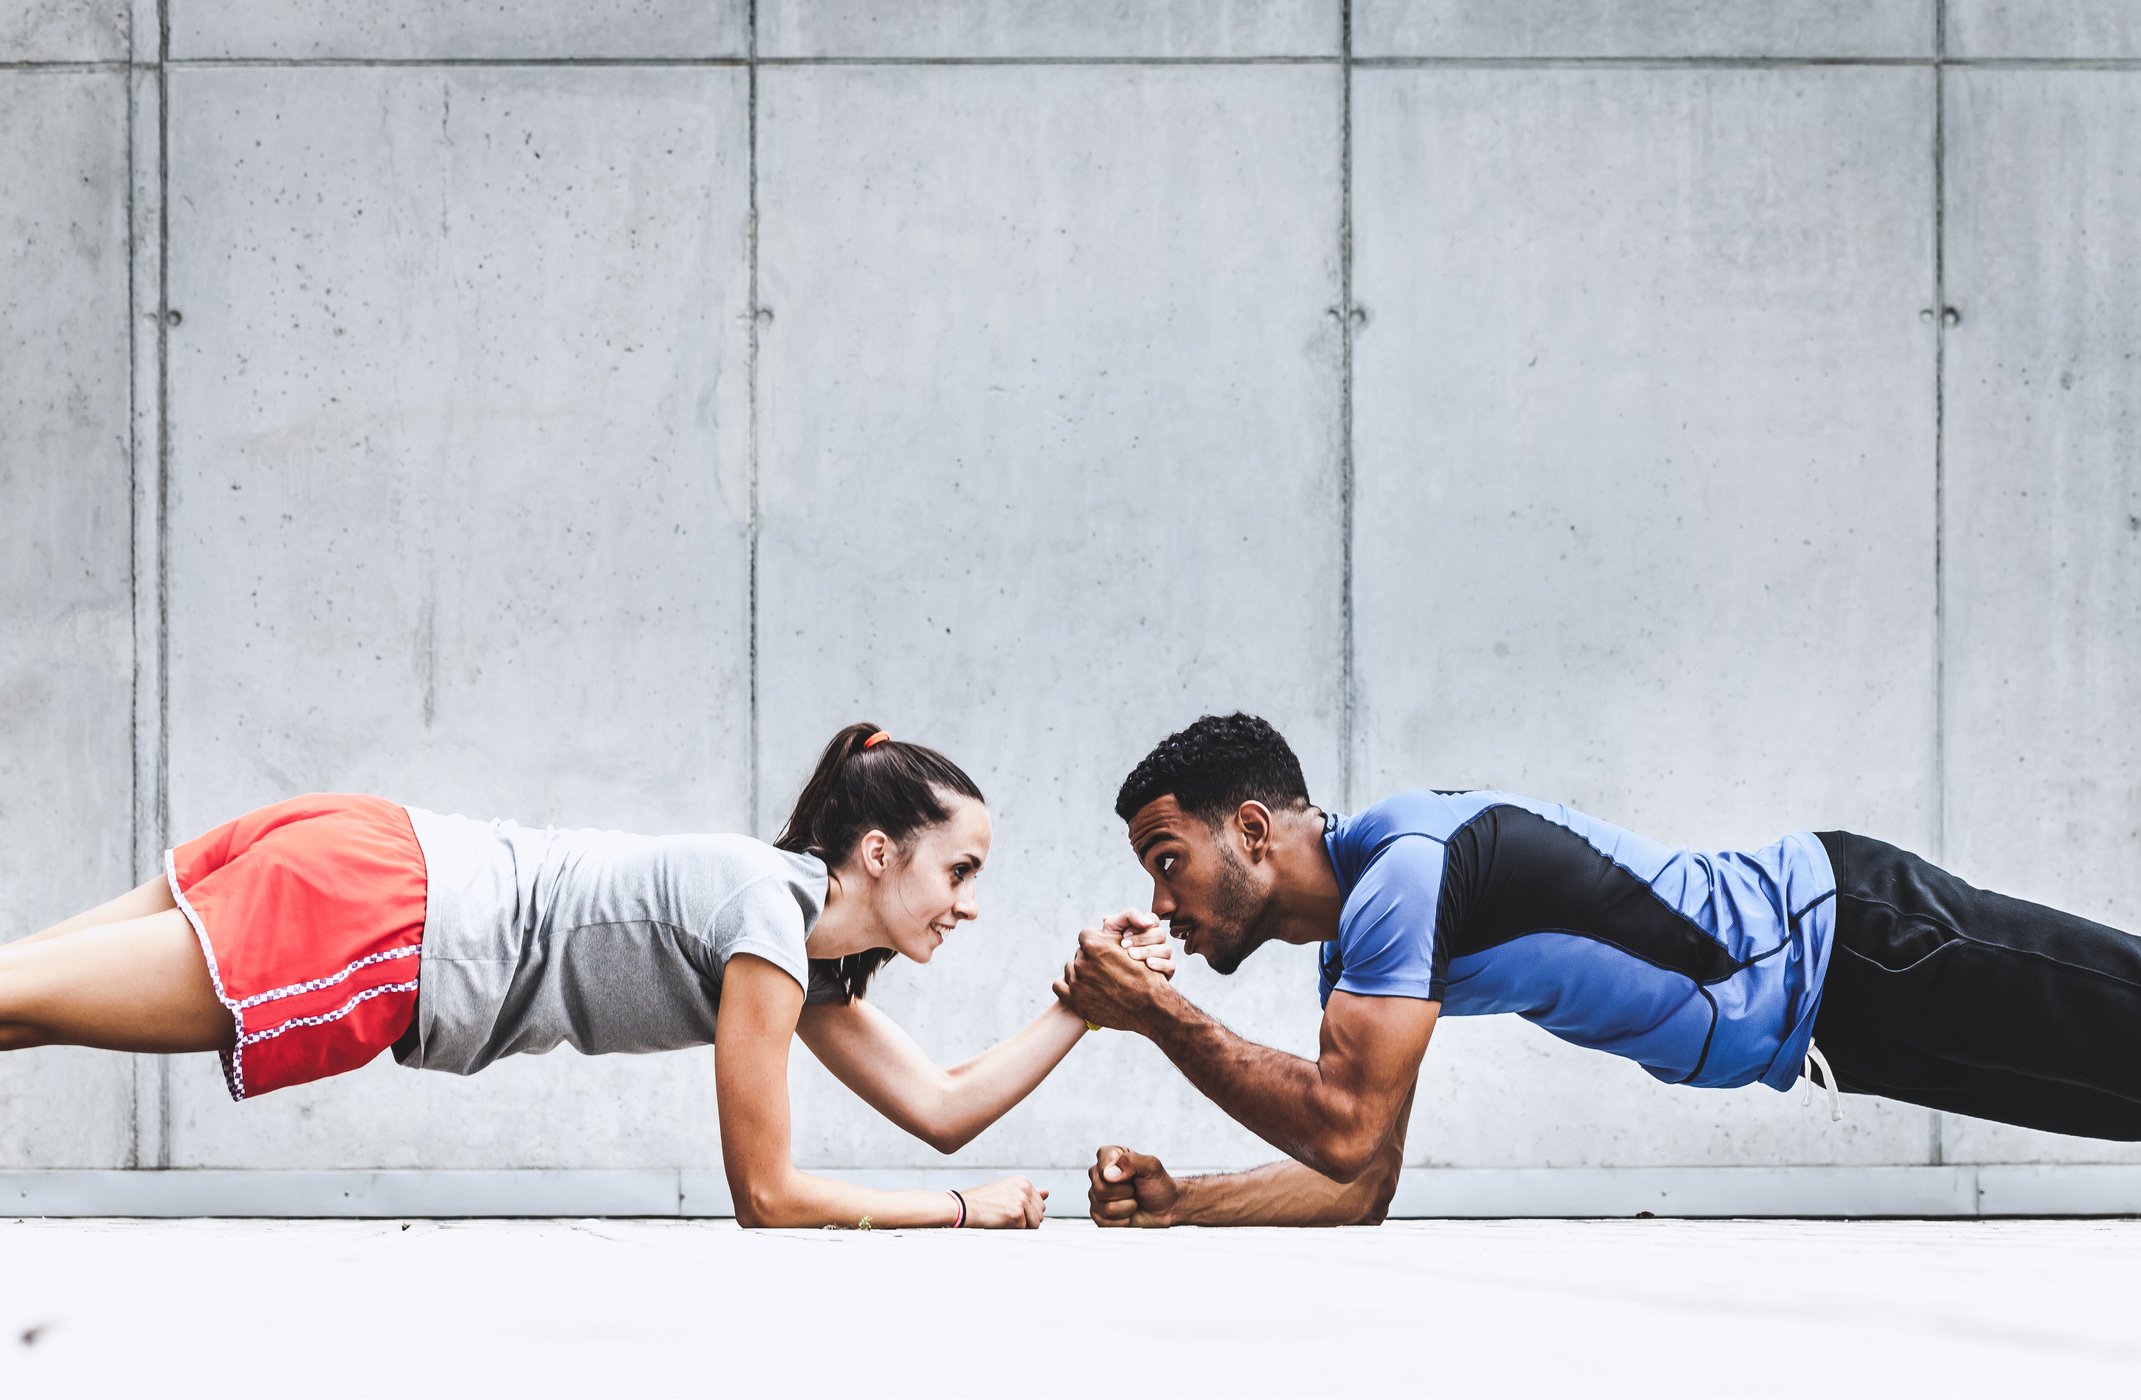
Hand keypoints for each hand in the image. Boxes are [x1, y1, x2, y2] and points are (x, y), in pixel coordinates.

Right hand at [959, 1175, 1048, 1228]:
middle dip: (1027, 1220)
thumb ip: (1029, 1193)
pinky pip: (1024, 1230)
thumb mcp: (1008, 1191)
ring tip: (1004, 1219)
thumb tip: (1047, 1192)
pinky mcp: (1017, 1215)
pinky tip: (1000, 1222)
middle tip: (1006, 1215)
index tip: (1009, 1209)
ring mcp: (1021, 1201)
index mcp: (1023, 1181)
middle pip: (1040, 1214)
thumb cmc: (983, 1200)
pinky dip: (1014, 1231)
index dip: (1026, 1212)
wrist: (964, 1207)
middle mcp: (1025, 1188)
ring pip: (1035, 1224)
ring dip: (1022, 1227)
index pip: (1040, 1204)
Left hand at [1053, 927, 1172, 1031]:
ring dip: (1080, 972)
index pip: (1086, 936)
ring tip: (1097, 981)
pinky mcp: (1073, 1000)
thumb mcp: (1133, 946)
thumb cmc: (1144, 975)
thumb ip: (1114, 932)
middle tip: (1104, 970)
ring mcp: (1077, 982)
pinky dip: (1067, 985)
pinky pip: (1058, 984)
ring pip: (1070, 968)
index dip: (1097, 943)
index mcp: (1094, 944)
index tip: (1105, 952)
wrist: (1149, 1007)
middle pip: (1080, 953)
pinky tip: (1081, 988)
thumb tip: (1104, 919)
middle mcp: (1082, 961)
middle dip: (1090, 959)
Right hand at [1088, 1146, 1179, 1227]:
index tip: (1132, 1175)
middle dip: (1125, 1192)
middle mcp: (1100, 1175)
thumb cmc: (1158, 1185)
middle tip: (1135, 1189)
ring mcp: (1097, 1196)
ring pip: (1104, 1207)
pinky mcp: (1099, 1215)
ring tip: (1133, 1200)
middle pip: (1100, 1188)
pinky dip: (1123, 1220)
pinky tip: (1128, 1212)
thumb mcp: (1151, 1166)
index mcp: (1109, 1157)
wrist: (1166, 1208)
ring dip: (1126, 1207)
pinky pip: (1104, 1222)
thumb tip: (1110, 1173)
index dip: (1119, 1173)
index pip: (1102, 1164)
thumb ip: (1131, 1161)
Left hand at [1104, 908, 1175, 979]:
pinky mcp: (1165, 971)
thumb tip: (1148, 922)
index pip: (1153, 919)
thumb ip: (1130, 915)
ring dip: (1148, 951)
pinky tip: (1148, 964)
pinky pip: (1171, 965)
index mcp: (1146, 928)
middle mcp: (1156, 941)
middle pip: (1160, 934)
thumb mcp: (1113, 925)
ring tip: (1132, 956)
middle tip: (1125, 946)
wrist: (1102, 970)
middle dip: (1142, 939)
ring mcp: (1162, 956)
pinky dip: (1160, 964)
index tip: (1124, 934)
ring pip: (1166, 949)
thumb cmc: (1108, 945)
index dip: (1140, 925)